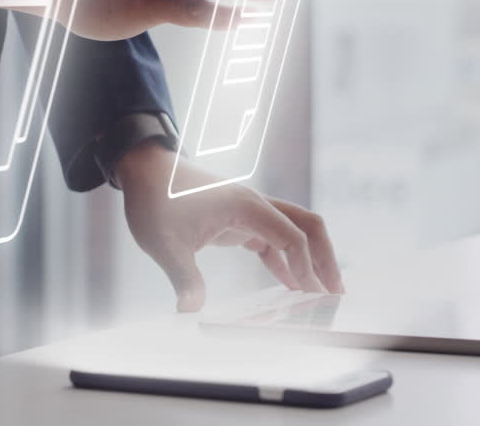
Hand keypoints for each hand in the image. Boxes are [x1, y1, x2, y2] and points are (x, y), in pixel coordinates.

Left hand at [114, 141, 344, 311]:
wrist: (144, 170)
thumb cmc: (154, 199)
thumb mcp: (163, 243)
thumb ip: (183, 277)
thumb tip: (189, 310)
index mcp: (245, 206)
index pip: (291, 237)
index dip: (304, 267)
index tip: (309, 295)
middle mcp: (255, 204)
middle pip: (307, 226)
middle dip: (324, 258)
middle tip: (335, 293)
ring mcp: (249, 210)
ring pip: (294, 230)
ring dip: (310, 257)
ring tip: (321, 292)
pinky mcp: (239, 219)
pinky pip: (273, 238)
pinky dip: (286, 259)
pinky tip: (290, 284)